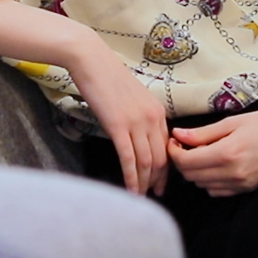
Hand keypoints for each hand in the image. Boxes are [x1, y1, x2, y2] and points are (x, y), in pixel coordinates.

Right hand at [69, 45, 169, 196]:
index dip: (166, 168)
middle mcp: (152, 118)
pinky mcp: (118, 126)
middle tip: (155, 195)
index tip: (162, 181)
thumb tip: (138, 138)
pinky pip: (129, 158)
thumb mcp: (133, 97)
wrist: (91, 60)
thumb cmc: (107, 76)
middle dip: (159, 180)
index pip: (167, 147)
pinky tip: (130, 190)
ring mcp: (136, 122)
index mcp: (158, 111)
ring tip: (141, 197)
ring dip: (144, 182)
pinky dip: (131, 177)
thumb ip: (140, 117)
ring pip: (146, 161)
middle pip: (161, 157)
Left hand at [167, 108, 257, 195]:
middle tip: (182, 145)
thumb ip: (203, 132)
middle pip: (191, 176)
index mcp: (227, 153)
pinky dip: (208, 180)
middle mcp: (233, 174)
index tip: (173, 140)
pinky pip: (217, 191)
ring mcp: (241, 184)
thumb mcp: (233, 121)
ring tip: (198, 153)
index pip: (186, 162)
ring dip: (194, 172)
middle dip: (181, 161)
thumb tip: (177, 135)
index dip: (174, 152)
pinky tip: (213, 164)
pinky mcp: (246, 189)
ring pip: (202, 186)